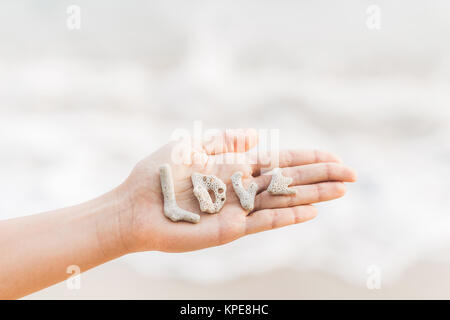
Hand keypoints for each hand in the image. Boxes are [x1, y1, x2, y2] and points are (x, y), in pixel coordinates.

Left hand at [116, 129, 356, 252]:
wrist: (135, 206)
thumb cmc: (159, 174)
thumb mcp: (191, 146)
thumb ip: (224, 140)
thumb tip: (256, 135)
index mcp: (235, 166)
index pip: (279, 161)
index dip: (307, 159)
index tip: (333, 157)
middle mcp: (242, 187)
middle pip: (289, 179)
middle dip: (321, 177)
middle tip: (352, 175)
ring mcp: (239, 209)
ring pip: (283, 199)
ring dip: (313, 195)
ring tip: (342, 191)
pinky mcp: (230, 229)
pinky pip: (264, 221)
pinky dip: (287, 216)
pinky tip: (309, 212)